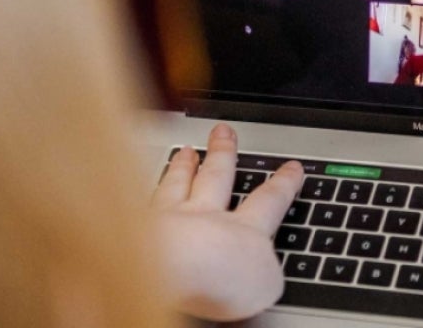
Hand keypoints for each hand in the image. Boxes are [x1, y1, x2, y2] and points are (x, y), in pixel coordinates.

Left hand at [151, 123, 303, 320]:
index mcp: (243, 232)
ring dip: (183, 167)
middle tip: (224, 134)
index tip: (290, 169)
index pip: (269, 202)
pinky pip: (141, 202)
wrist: (166, 273)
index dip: (282, 185)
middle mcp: (204, 218)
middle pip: (216, 177)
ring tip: (185, 152)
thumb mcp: (263, 287)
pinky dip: (143, 189)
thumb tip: (266, 279)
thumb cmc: (214, 282)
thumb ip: (265, 276)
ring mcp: (167, 219)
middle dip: (223, 154)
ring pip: (177, 184)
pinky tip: (132, 186)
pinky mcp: (133, 229)